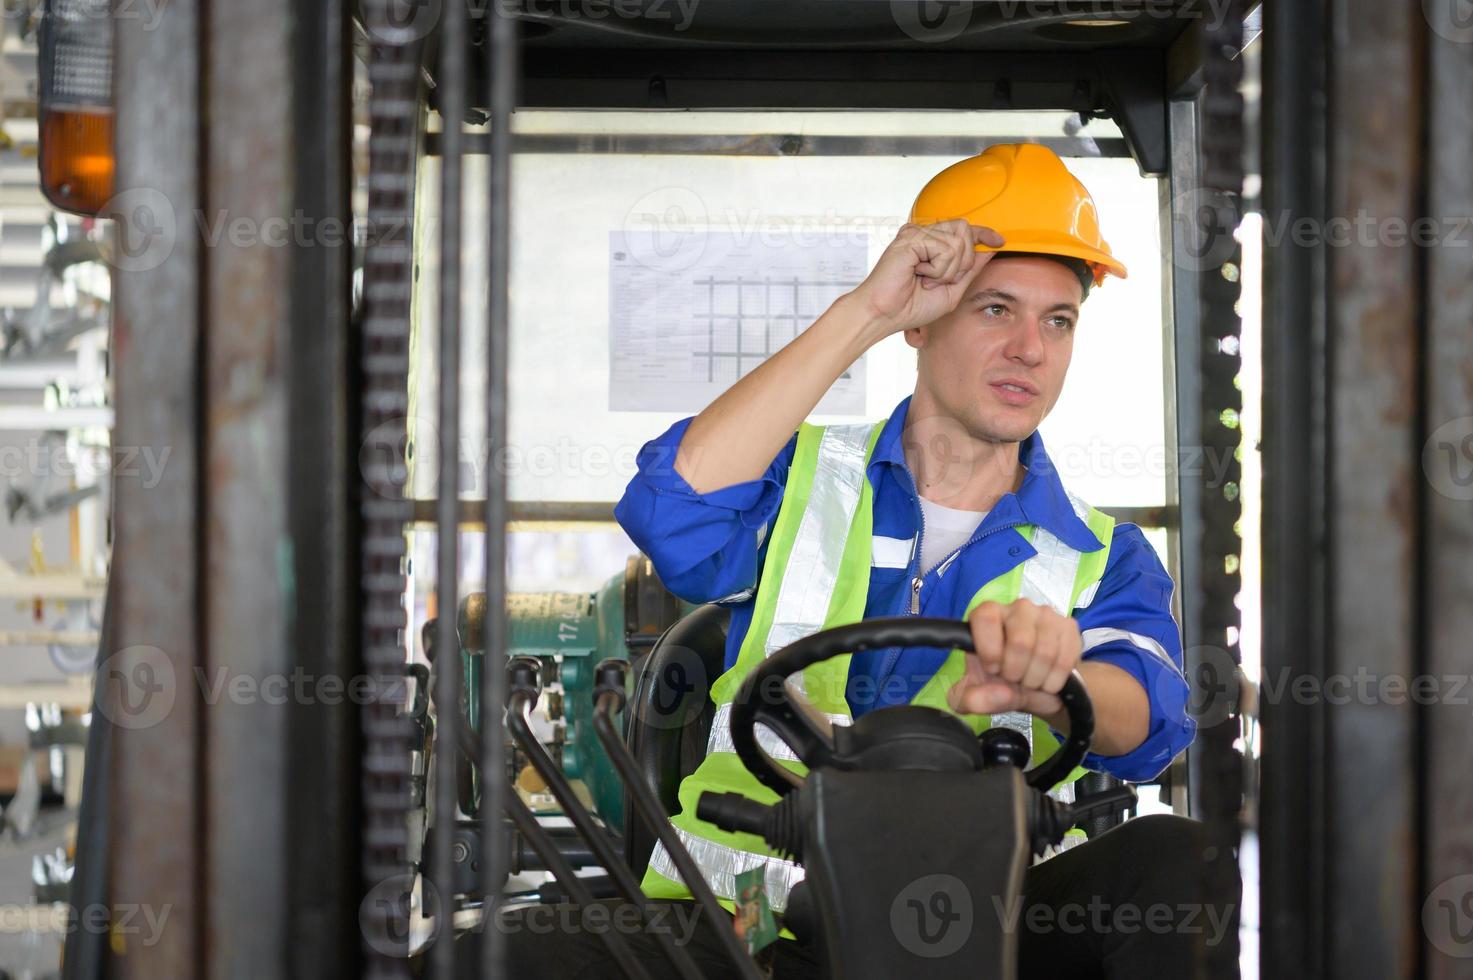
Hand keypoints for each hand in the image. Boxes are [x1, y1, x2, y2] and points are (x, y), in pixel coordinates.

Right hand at [848, 220, 1004, 337]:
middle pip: (965, 230)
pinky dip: (938, 269)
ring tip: (926, 279)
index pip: (963, 229)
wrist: (885, 314)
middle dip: (962, 261)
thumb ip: (970, 269)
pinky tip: (919, 275)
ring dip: (948, 270)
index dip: (983, 233)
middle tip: (940, 280)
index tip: (999, 241)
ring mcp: (916, 234)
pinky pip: (945, 249)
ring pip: (958, 242)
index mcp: (931, 244)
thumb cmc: (911, 306)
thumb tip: (990, 249)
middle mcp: (923, 234)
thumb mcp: (952, 290)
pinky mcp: (911, 238)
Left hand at [947, 599, 1082, 719]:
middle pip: (1020, 641)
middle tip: (1013, 678)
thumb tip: (982, 698)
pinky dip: (1054, 680)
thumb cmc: (1003, 683)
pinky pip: (1065, 658)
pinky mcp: (1069, 627)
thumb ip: (971, 699)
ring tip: (1030, 681)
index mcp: (988, 615)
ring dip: (1036, 678)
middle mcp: (1018, 608)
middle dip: (1016, 672)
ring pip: (1045, 651)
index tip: (993, 669)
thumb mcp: (980, 696)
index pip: (985, 618)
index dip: (990, 650)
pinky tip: (1047, 682)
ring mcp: (1046, 614)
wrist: (1038, 689)